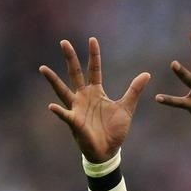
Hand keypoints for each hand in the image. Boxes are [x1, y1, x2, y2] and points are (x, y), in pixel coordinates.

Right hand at [40, 37, 149, 162]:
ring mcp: (77, 109)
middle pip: (76, 73)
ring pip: (62, 91)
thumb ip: (134, 90)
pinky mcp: (75, 123)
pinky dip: (59, 112)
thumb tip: (146, 74)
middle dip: (70, 58)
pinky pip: (65, 116)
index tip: (92, 40)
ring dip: (53, 80)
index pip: (94, 69)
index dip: (94, 55)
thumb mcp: (127, 107)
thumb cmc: (115, 130)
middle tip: (64, 42)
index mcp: (96, 92)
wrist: (108, 151)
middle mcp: (84, 97)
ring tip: (43, 68)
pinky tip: (51, 107)